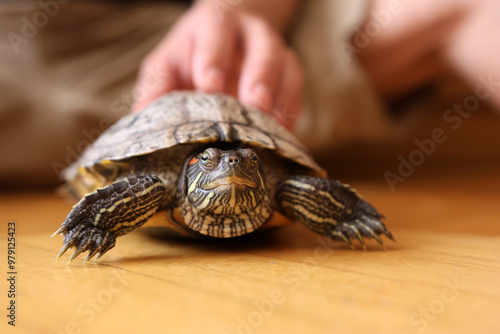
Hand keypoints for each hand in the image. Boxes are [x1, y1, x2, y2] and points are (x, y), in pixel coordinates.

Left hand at [132, 1, 302, 128]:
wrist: (228, 37)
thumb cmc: (192, 56)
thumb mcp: (168, 64)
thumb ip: (156, 90)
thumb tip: (142, 129)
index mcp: (215, 24)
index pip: (216, 34)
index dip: (214, 58)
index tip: (209, 85)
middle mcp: (250, 33)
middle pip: (262, 47)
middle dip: (259, 76)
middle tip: (253, 104)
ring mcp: (275, 51)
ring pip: (286, 66)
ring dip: (281, 96)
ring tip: (272, 125)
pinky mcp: (290, 72)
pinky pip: (297, 88)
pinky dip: (292, 111)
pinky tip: (282, 134)